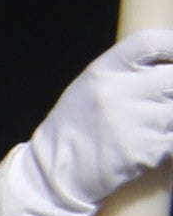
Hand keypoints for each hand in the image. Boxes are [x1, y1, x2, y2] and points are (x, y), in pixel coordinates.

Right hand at [0, 27, 172, 215]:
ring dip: (167, 122)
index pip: (149, 42)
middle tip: (160, 101)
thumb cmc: (76, 127)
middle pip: (172, 78)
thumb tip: (168, 68)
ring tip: (144, 129)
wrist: (54, 173)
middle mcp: (117, 92)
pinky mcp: (145, 150)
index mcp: (102, 72)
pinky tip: (143, 147)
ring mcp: (133, 122)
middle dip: (170, 91)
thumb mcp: (90, 88)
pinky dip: (165, 144)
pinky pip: (172, 140)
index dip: (172, 45)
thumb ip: (126, 74)